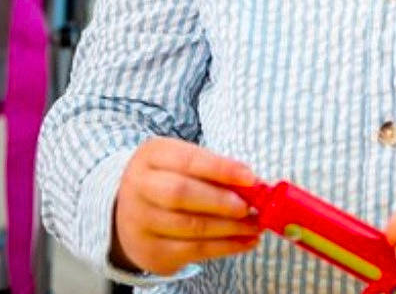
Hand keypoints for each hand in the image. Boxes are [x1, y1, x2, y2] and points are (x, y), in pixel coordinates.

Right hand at [111, 138, 261, 274]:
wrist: (130, 212)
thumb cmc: (168, 179)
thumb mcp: (182, 163)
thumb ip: (213, 169)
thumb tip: (253, 184)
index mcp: (151, 155)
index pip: (187, 160)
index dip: (221, 169)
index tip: (250, 178)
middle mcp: (139, 187)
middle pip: (181, 194)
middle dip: (220, 201)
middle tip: (248, 207)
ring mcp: (141, 222)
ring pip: (189, 226)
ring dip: (228, 228)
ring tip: (254, 225)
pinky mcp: (151, 251)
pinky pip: (192, 251)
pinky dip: (224, 247)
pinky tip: (245, 242)